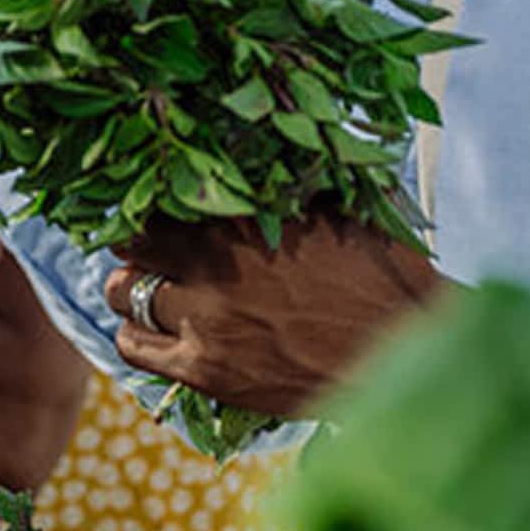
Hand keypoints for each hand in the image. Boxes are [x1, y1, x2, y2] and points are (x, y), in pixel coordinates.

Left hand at [103, 214, 446, 416]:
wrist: (407, 352)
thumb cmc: (380, 274)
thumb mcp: (329, 209)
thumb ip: (275, 190)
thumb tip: (242, 159)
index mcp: (239, 220)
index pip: (155, 200)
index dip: (151, 205)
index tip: (158, 211)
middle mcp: (210, 267)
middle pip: (129, 245)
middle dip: (136, 245)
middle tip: (151, 252)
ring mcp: (203, 321)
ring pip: (122, 295)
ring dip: (130, 288)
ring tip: (150, 291)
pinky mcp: (207, 371)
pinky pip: (136, 349)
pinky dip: (136, 336)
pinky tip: (153, 331)